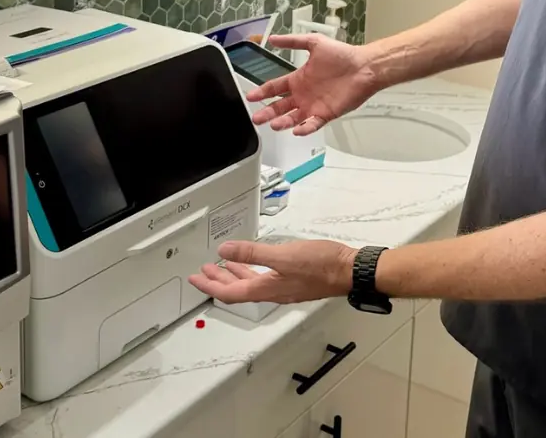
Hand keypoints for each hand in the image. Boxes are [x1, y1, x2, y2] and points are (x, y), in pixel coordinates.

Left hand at [189, 239, 357, 304]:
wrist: (350, 271)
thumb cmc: (322, 265)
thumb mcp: (283, 255)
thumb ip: (253, 253)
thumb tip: (225, 251)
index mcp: (267, 288)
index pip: (230, 293)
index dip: (209, 286)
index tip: (196, 279)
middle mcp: (273, 291)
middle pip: (238, 290)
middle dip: (218, 281)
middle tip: (203, 272)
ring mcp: (284, 287)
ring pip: (251, 284)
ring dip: (234, 275)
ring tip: (221, 266)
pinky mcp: (294, 280)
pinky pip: (264, 278)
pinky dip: (252, 270)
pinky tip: (254, 262)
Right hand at [247, 34, 378, 134]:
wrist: (364, 67)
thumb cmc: (342, 55)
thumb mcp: (314, 43)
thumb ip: (293, 42)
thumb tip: (273, 39)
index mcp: (298, 79)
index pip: (275, 88)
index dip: (262, 93)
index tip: (250, 97)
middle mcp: (303, 94)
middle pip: (279, 106)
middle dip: (267, 112)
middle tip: (256, 118)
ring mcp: (314, 105)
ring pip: (293, 118)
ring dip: (282, 122)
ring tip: (273, 125)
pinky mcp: (326, 114)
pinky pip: (312, 124)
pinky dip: (304, 128)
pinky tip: (297, 130)